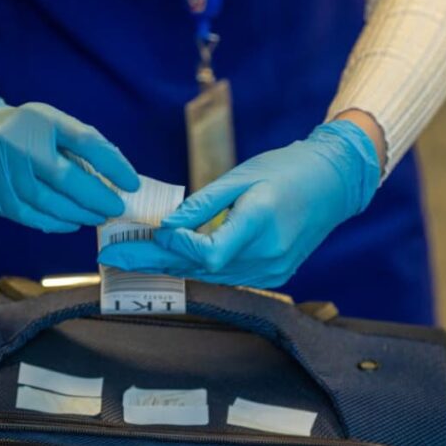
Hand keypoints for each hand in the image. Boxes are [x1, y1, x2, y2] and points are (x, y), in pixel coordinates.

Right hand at [0, 84, 138, 231]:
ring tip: (97, 216)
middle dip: (96, 198)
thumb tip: (119, 177)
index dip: (112, 164)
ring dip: (79, 214)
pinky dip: (56, 223)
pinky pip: (30, 216)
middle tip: (115, 208)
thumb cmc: (25, 133)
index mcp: (40, 120)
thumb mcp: (53, 125)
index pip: (84, 141)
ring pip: (48, 202)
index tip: (132, 183)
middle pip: (65, 177)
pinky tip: (72, 222)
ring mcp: (1, 172)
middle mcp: (18, 144)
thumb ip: (83, 146)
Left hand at [97, 119, 380, 287]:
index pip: (208, 254)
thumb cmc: (286, 170)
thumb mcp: (241, 177)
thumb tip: (166, 227)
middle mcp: (267, 256)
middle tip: (112, 257)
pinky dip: (198, 266)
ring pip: (210, 276)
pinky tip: (171, 258)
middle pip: (200, 269)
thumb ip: (203, 205)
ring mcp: (272, 271)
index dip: (176, 247)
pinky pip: (226, 275)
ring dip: (172, 266)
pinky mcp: (273, 275)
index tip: (152, 233)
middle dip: (154, 261)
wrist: (333, 184)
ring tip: (133, 257)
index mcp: (260, 224)